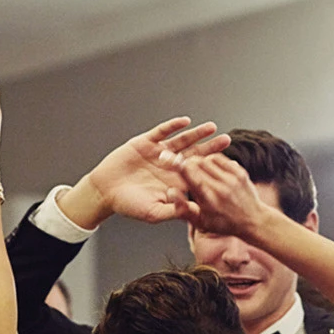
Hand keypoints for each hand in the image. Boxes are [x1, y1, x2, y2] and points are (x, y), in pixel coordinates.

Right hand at [56, 118, 231, 229]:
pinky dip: (172, 126)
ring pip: (181, 141)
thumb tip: (197, 211)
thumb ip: (174, 211)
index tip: (228, 164)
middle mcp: (170, 166)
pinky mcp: (145, 143)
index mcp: (175, 182)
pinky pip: (161, 132)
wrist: (105, 192)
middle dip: (211, 148)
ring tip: (211, 127)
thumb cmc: (129, 205)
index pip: (197, 174)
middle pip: (195, 154)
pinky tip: (185, 121)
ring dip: (196, 134)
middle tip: (227, 140)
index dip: (211, 169)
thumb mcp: (154, 212)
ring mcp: (158, 153)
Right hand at [171, 153, 275, 237]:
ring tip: (193, 167)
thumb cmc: (223, 224)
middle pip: (197, 163)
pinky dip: (211, 160)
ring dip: (198, 160)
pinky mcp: (239, 172)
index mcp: (209, 198)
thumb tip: (171, 192)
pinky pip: (220, 159)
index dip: (176, 164)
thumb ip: (182, 208)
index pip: (189, 173)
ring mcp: (232, 178)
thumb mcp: (200, 222)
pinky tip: (208, 167)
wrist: (253, 221)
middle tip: (180, 165)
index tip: (168, 159)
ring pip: (208, 159)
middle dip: (185, 162)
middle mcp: (220, 186)